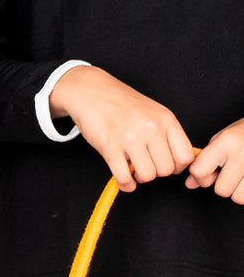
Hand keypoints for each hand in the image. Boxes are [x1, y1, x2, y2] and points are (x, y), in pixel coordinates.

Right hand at [49, 65, 194, 190]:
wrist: (90, 92)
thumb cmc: (120, 103)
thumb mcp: (153, 112)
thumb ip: (166, 133)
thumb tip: (175, 159)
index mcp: (166, 120)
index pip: (185, 156)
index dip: (177, 166)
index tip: (165, 165)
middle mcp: (151, 129)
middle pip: (166, 169)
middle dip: (155, 173)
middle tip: (145, 166)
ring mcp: (130, 138)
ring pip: (147, 175)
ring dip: (139, 178)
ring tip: (132, 169)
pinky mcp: (110, 147)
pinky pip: (124, 177)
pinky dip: (126, 185)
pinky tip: (124, 180)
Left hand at [187, 118, 243, 200]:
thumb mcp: (221, 139)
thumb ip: (204, 161)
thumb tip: (190, 184)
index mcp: (226, 143)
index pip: (199, 171)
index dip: (201, 177)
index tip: (208, 173)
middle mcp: (241, 154)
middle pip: (221, 190)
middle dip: (223, 185)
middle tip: (230, 173)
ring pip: (238, 197)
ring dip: (238, 190)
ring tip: (242, 175)